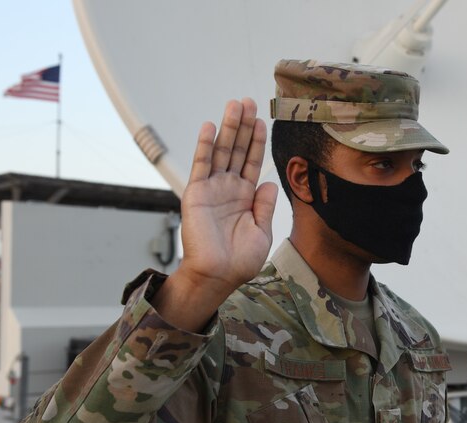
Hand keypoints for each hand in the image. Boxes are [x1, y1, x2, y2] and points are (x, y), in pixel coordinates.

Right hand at [152, 99, 277, 331]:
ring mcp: (212, 189)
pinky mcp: (197, 194)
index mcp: (245, 197)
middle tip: (249, 101)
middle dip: (243, 126)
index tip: (263, 120)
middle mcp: (228, 189)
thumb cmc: (239, 262)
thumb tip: (270, 182)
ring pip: (222, 152)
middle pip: (238, 150)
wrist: (217, 276)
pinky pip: (202, 165)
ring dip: (228, 128)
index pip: (253, 162)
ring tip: (235, 105)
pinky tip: (210, 126)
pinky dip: (205, 146)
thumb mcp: (261, 232)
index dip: (258, 141)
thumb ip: (265, 206)